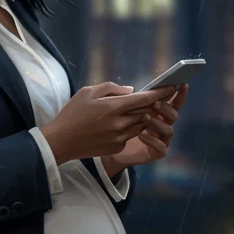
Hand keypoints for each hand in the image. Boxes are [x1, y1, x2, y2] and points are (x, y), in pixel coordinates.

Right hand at [41, 82, 176, 163]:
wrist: (61, 141)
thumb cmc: (72, 113)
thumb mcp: (88, 92)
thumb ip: (112, 88)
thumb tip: (132, 90)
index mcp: (113, 107)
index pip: (144, 99)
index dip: (160, 92)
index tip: (171, 86)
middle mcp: (119, 123)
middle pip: (147, 112)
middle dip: (156, 104)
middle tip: (164, 96)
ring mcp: (119, 137)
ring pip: (142, 125)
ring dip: (145, 116)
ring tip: (145, 109)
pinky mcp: (117, 147)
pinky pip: (131, 135)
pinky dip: (131, 128)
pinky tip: (124, 123)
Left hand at [103, 83, 187, 171]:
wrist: (111, 149)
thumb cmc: (116, 125)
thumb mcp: (119, 109)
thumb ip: (126, 98)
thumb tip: (131, 89)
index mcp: (158, 113)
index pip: (172, 102)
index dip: (179, 94)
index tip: (182, 85)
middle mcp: (163, 125)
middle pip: (173, 115)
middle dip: (167, 108)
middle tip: (156, 104)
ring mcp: (161, 139)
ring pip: (169, 130)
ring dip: (158, 123)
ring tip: (145, 118)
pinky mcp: (156, 152)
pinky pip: (161, 147)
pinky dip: (153, 140)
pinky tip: (142, 135)